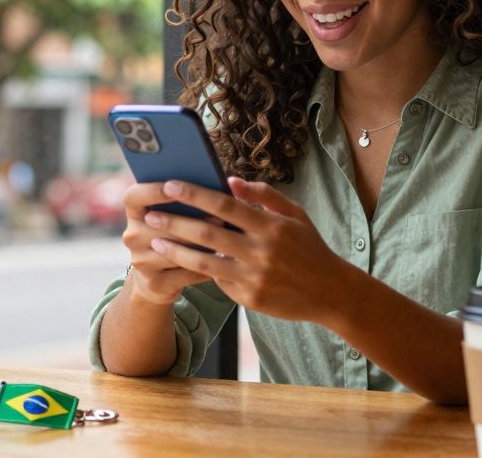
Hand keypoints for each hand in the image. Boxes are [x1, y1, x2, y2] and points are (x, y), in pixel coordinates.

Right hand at [120, 182, 210, 305]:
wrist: (156, 280)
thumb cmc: (172, 237)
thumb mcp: (171, 217)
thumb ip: (184, 202)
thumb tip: (214, 186)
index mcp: (134, 213)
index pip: (134, 197)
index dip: (152, 191)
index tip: (174, 186)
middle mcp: (132, 236)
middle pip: (161, 225)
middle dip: (192, 221)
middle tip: (220, 217)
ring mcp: (141, 261)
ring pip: (175, 251)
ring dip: (201, 245)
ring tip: (224, 239)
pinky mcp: (155, 283)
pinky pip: (185, 272)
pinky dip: (204, 267)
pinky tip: (221, 261)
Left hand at [144, 177, 351, 324]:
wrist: (330, 292)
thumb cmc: (310, 247)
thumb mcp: (294, 215)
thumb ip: (263, 195)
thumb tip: (230, 181)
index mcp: (271, 226)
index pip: (225, 205)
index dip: (195, 194)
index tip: (170, 185)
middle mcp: (261, 252)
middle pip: (207, 233)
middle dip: (175, 222)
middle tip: (151, 214)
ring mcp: (254, 278)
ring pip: (204, 262)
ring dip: (176, 250)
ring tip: (155, 240)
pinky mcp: (249, 299)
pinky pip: (218, 281)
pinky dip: (201, 269)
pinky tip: (182, 260)